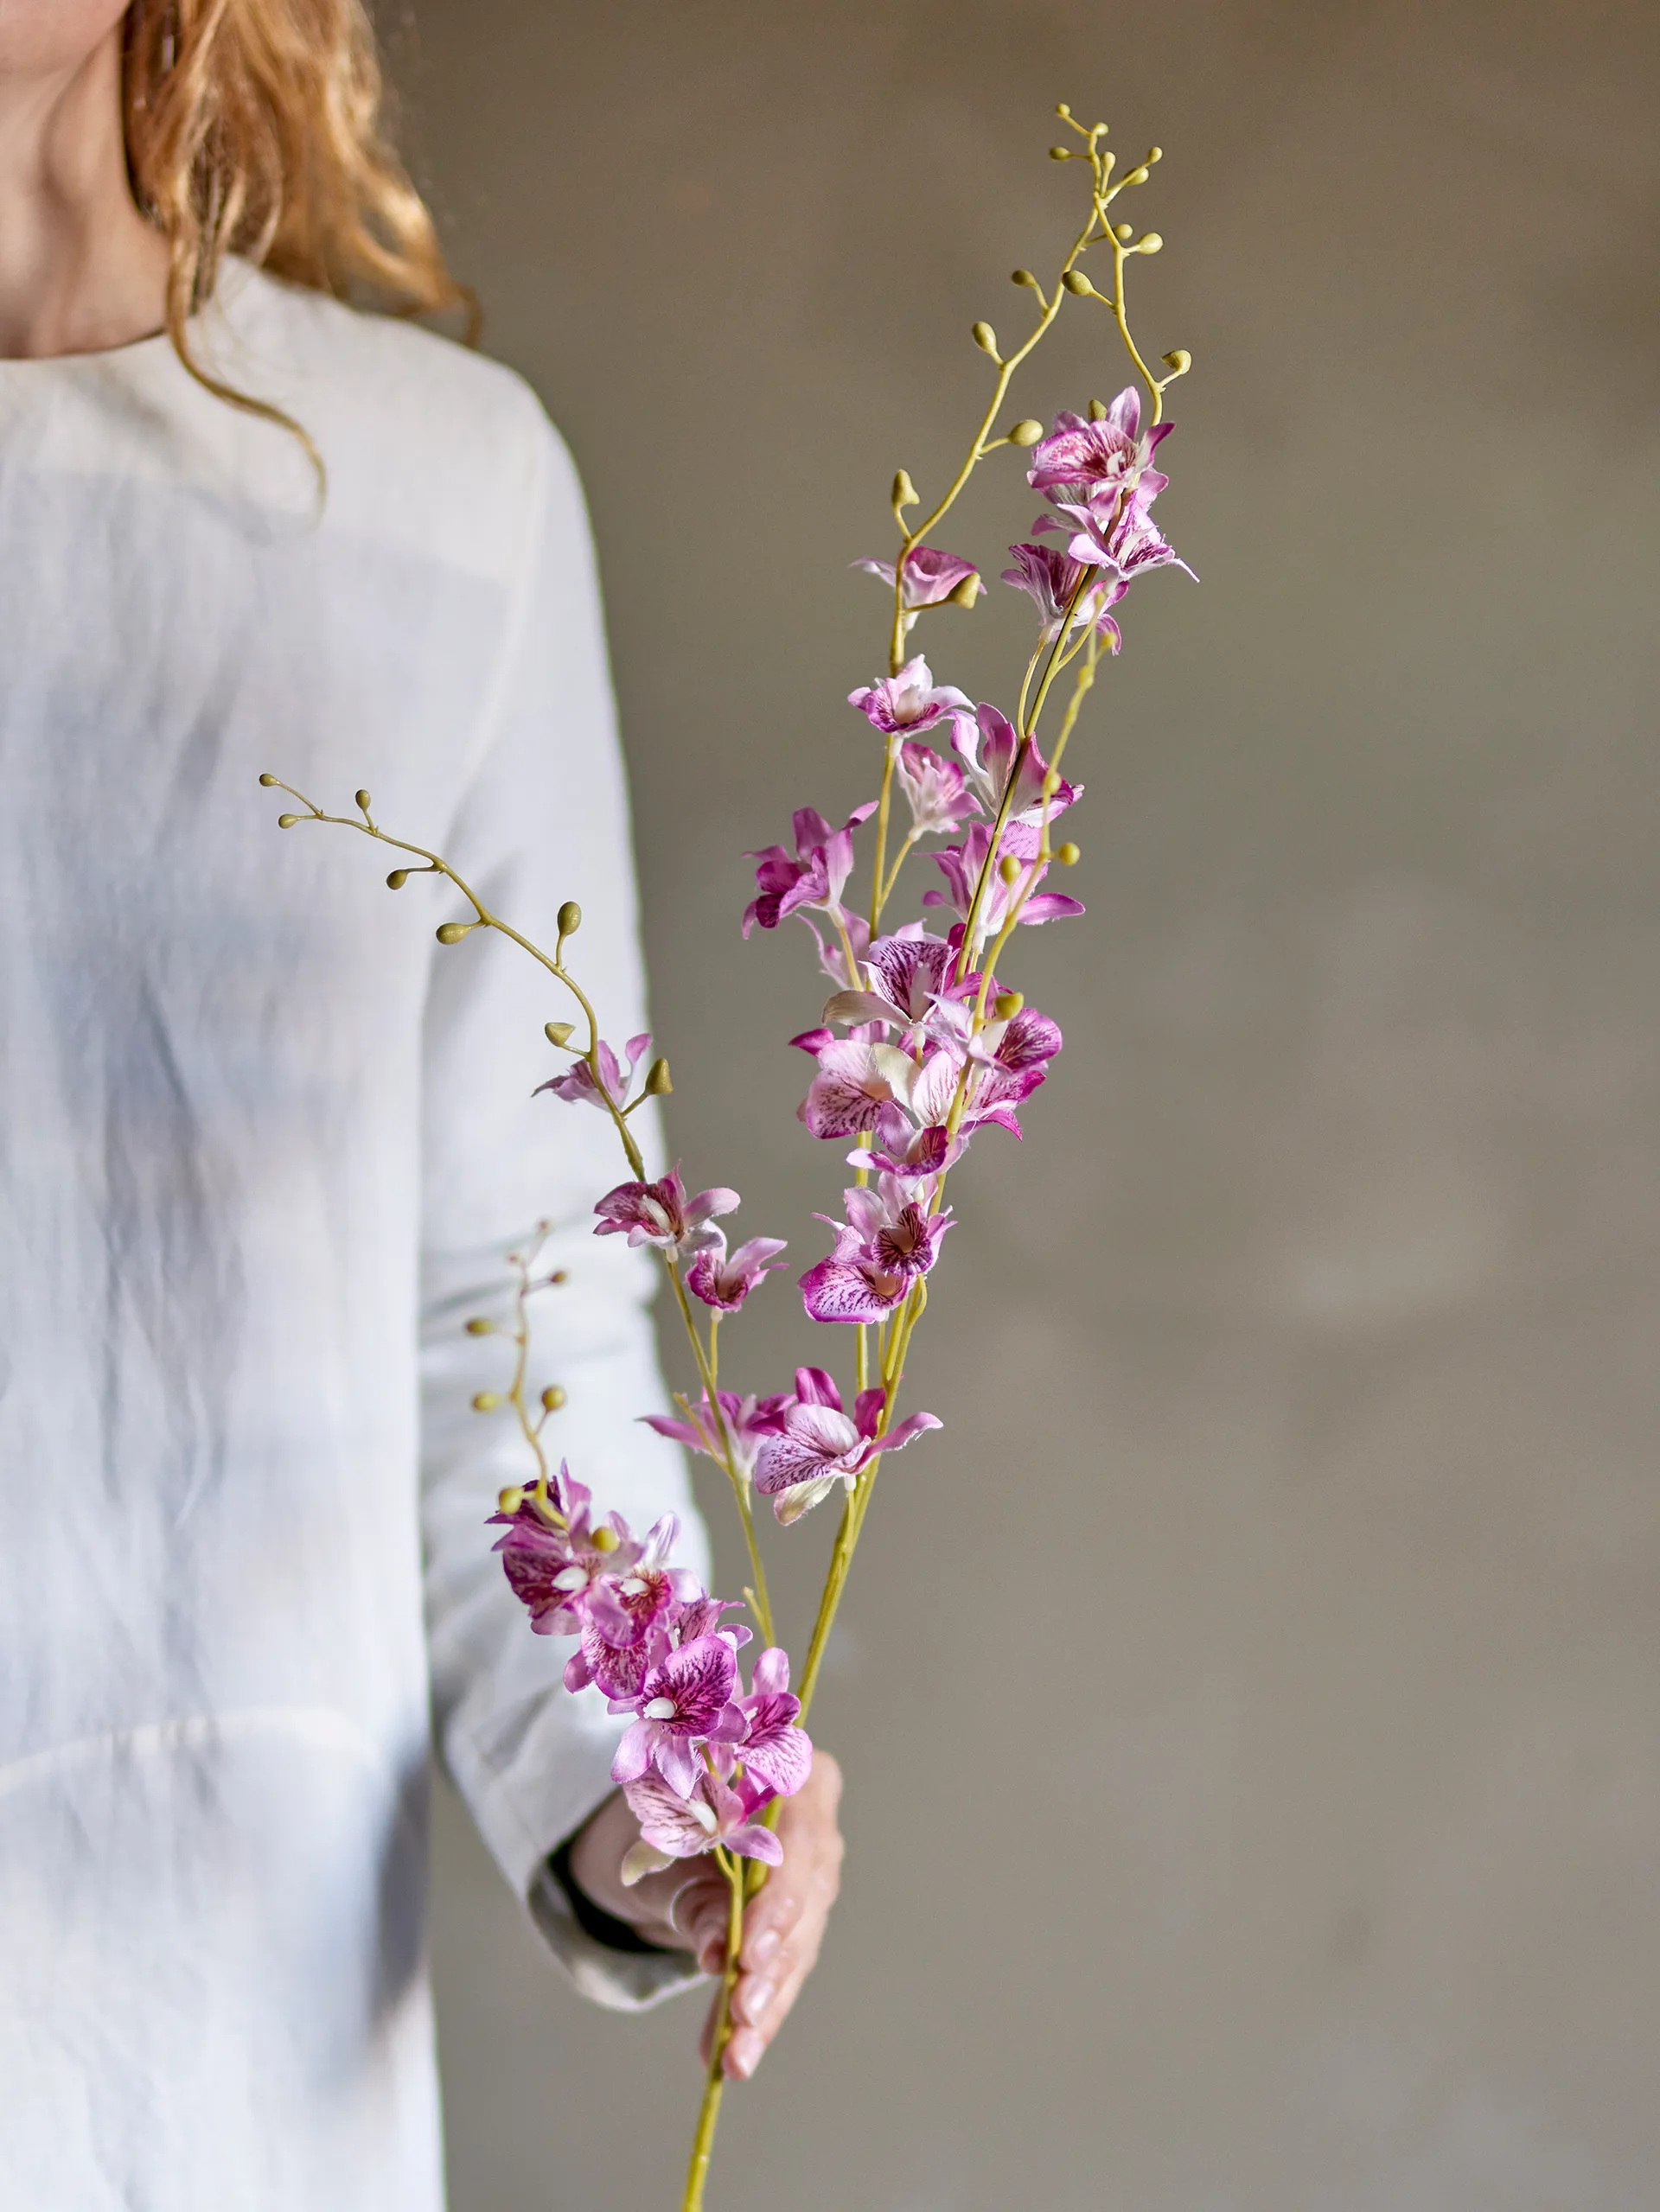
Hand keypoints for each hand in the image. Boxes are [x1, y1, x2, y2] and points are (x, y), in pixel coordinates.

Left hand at [567, 1752, 843, 2079]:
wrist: (658, 1819)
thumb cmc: (666, 1809)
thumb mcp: (665, 1838)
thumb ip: (695, 1883)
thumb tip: (717, 1952)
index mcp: (791, 1775)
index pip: (798, 1839)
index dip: (778, 1900)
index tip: (749, 1953)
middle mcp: (816, 1824)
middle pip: (806, 1900)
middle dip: (772, 1965)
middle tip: (743, 2015)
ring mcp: (813, 1876)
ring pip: (798, 1946)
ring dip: (766, 2004)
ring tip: (737, 2054)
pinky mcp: (799, 1922)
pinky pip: (784, 1970)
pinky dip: (760, 2015)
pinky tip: (738, 2058)